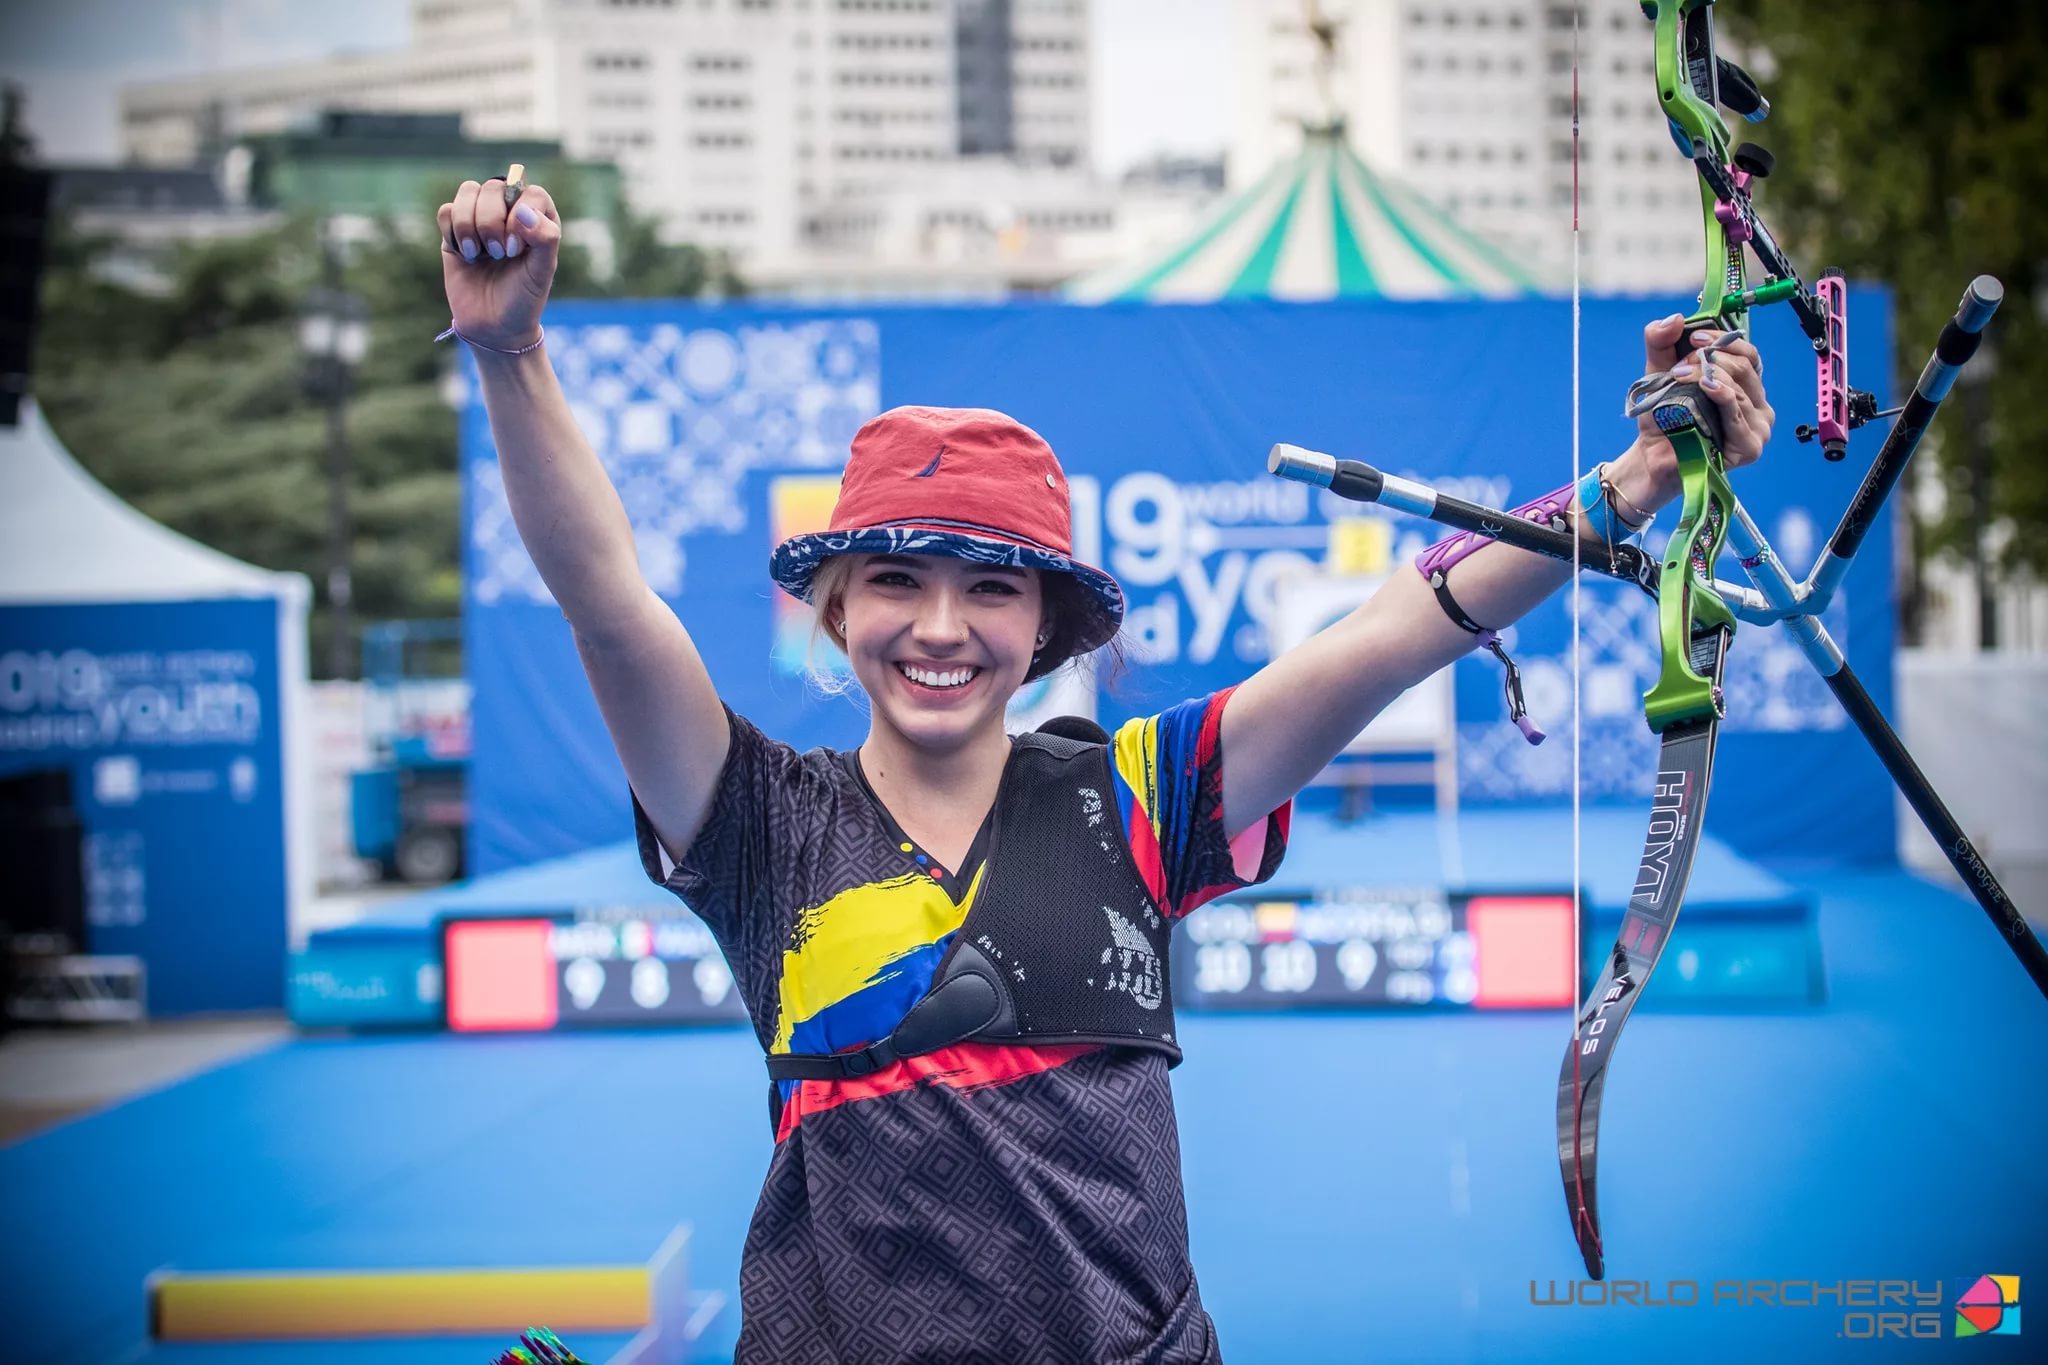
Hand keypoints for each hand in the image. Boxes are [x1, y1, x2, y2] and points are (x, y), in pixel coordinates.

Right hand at [436, 177, 561, 351]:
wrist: (494, 327)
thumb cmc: (524, 298)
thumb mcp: (543, 272)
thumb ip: (545, 238)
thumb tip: (523, 210)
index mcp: (538, 217)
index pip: (530, 192)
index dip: (520, 215)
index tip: (516, 250)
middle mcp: (509, 212)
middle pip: (494, 187)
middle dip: (492, 222)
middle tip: (499, 255)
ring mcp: (480, 219)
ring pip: (468, 191)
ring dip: (470, 224)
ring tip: (478, 255)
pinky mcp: (455, 232)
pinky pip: (447, 211)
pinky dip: (453, 230)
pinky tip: (465, 255)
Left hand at [1615, 313, 1776, 512]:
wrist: (1650, 457)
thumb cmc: (1662, 419)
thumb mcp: (1659, 372)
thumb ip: (1661, 343)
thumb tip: (1675, 318)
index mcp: (1745, 387)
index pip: (1749, 354)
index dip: (1724, 340)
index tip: (1695, 337)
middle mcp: (1757, 405)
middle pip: (1745, 367)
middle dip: (1711, 359)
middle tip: (1680, 366)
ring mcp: (1758, 427)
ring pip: (1740, 388)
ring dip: (1707, 376)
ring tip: (1678, 377)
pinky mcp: (1749, 446)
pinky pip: (1738, 413)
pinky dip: (1721, 395)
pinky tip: (1706, 387)